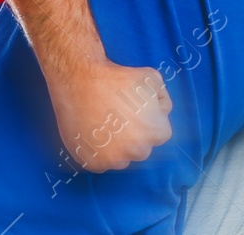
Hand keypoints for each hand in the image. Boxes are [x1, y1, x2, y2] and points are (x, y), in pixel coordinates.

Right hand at [47, 60, 171, 172]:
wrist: (80, 81)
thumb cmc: (117, 78)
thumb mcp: (152, 78)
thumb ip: (163, 100)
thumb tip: (161, 113)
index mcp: (156, 133)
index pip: (159, 134)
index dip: (148, 121)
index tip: (135, 111)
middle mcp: (138, 152)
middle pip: (140, 149)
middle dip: (134, 136)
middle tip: (118, 117)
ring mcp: (114, 161)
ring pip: (120, 158)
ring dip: (116, 147)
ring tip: (103, 124)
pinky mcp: (92, 164)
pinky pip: (100, 162)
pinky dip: (97, 152)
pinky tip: (91, 133)